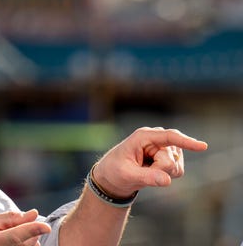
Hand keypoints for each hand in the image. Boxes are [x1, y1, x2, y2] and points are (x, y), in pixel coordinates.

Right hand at [0, 209, 50, 245]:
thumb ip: (11, 217)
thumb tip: (34, 214)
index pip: (15, 236)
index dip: (32, 230)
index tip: (47, 227)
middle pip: (29, 241)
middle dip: (29, 230)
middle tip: (13, 228)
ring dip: (30, 239)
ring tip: (12, 238)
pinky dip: (29, 244)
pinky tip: (17, 244)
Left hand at [93, 127, 207, 197]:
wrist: (114, 175)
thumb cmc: (116, 171)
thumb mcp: (126, 175)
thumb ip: (146, 177)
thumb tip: (167, 180)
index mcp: (143, 136)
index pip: (169, 137)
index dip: (186, 142)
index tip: (203, 146)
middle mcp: (156, 138)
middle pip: (170, 159)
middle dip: (159, 170)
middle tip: (141, 171)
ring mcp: (165, 147)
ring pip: (176, 166)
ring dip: (162, 173)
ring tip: (145, 171)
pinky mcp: (170, 156)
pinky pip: (177, 171)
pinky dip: (166, 176)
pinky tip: (153, 172)